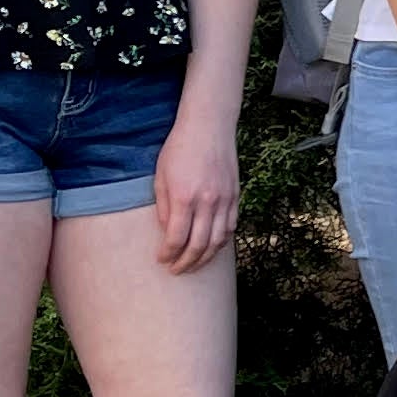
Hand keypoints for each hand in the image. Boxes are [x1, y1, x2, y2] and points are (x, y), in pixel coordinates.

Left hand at [154, 115, 239, 271]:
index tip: (161, 260)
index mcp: (184, 197)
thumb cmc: (179, 149)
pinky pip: (230, 227)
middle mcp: (207, 202)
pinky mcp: (235, 196)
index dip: (168, 254)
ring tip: (193, 264)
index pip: (176, 238)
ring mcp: (224, 200)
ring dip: (205, 257)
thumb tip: (167, 232)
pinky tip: (212, 247)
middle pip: (198, 245)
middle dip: (186, 263)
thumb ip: (163, 207)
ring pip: (218, 241)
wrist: (208, 127)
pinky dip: (221, 242)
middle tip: (176, 270)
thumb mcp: (160, 177)